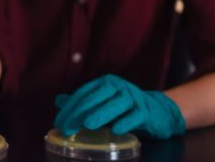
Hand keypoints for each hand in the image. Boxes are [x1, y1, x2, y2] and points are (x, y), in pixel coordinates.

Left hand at [54, 74, 184, 138]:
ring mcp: (133, 97)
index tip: (60, 122)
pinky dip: (126, 122)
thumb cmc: (125, 108)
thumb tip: (58, 101)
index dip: (70, 107)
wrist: (157, 111)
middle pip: (97, 97)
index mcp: (105, 83)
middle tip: (67, 127)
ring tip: (88, 124)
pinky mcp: (146, 110)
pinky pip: (135, 115)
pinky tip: (116, 130)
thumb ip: (82, 102)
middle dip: (80, 112)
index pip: (84, 93)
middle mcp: (118, 86)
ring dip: (101, 113)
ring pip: (116, 103)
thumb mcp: (102, 104)